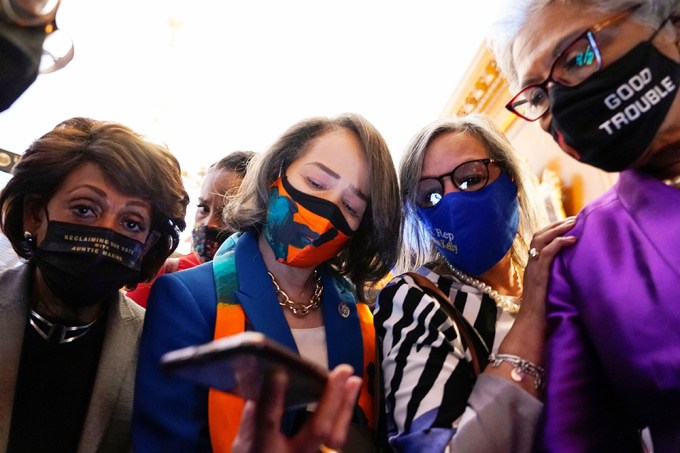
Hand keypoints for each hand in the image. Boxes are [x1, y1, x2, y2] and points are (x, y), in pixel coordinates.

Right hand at [232, 364, 361, 452]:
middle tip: (343, 371)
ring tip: (354, 380)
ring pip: (335, 437)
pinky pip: (337, 440)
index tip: (278, 373)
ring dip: (346, 405)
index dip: (273, 398)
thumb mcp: (243, 448)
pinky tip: (349, 399)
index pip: (268, 423)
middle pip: (317, 429)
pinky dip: (343, 417)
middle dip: (332, 397)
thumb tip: (256, 389)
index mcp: (264, 451)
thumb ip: (249, 421)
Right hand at [520, 216, 577, 320]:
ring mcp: (533, 269)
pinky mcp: (538, 274)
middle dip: (556, 224)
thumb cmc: (544, 313)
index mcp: (533, 267)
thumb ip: (558, 279)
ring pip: (540, 239)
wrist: (532, 326)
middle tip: (574, 218)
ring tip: (573, 223)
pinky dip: (559, 242)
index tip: (569, 224)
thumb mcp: (551, 291)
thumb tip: (576, 273)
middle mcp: (531, 264)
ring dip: (558, 228)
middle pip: (539, 235)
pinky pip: (547, 252)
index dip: (552, 230)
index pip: (539, 241)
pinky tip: (572, 239)